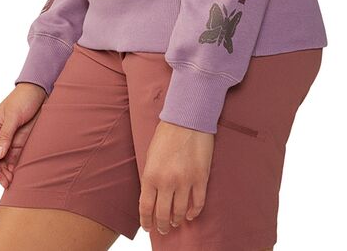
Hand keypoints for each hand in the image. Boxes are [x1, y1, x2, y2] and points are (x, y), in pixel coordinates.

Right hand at [0, 82, 47, 187]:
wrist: (40, 91)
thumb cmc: (23, 98)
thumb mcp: (13, 116)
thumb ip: (5, 135)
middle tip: (6, 183)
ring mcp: (9, 140)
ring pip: (2, 162)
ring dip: (5, 172)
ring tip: (11, 182)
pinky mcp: (20, 142)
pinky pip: (13, 158)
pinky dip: (13, 168)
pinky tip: (17, 175)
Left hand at [139, 120, 213, 234]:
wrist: (187, 117)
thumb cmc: (167, 133)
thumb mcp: (150, 155)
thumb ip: (151, 177)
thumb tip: (152, 197)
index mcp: (151, 175)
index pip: (146, 208)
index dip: (146, 221)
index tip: (148, 227)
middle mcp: (167, 182)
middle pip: (163, 215)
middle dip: (162, 225)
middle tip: (163, 229)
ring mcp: (185, 181)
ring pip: (180, 212)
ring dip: (177, 220)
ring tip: (176, 222)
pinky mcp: (201, 178)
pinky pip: (198, 203)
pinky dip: (194, 212)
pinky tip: (190, 214)